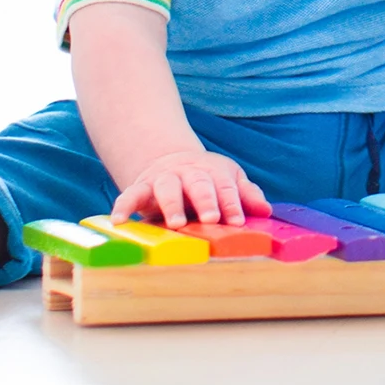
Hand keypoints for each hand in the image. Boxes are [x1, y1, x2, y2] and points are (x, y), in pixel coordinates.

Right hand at [111, 148, 269, 229]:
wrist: (170, 161)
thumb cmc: (206, 179)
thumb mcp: (228, 180)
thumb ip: (244, 194)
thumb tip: (266, 210)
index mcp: (213, 172)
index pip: (226, 186)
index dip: (232, 203)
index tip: (238, 221)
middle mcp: (189, 173)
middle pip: (199, 184)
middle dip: (206, 201)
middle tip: (212, 219)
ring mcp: (164, 179)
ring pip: (167, 187)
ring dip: (171, 205)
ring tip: (175, 224)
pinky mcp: (140, 187)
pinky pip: (130, 194)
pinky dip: (123, 205)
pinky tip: (119, 220)